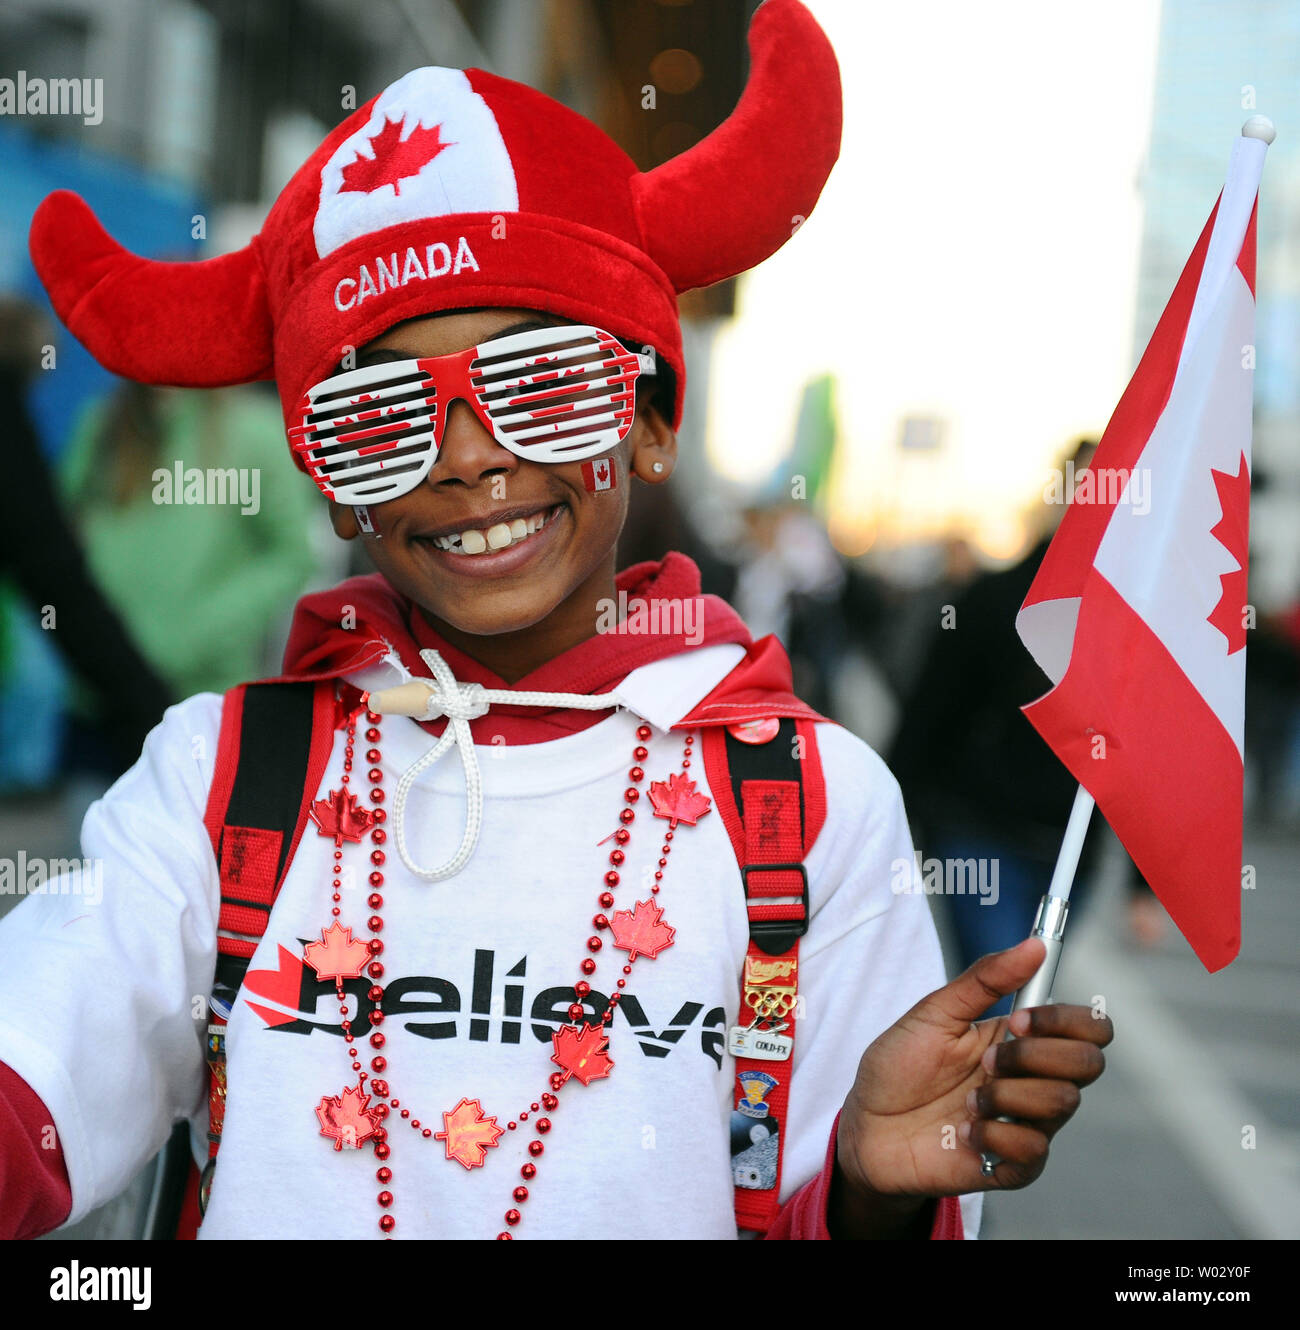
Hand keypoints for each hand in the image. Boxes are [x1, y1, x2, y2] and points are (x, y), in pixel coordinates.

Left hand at [835, 937, 1112, 1210]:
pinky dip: (995, 1134)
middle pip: (1088, 1063)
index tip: (1016, 1018)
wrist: (864, 1127)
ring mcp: (1027, 1123)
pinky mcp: (1014, 1165)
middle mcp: (1032, 1079)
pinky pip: (1035, 1148)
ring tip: (966, 1100)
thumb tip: (1035, 944)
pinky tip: (964, 1132)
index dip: (1064, 1019)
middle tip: (985, 1061)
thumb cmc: (898, 1068)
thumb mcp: (934, 1012)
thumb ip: (984, 979)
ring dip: (1006, 1094)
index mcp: (1020, 1038)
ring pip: (1062, 1102)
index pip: (1087, 1027)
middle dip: (1035, 1054)